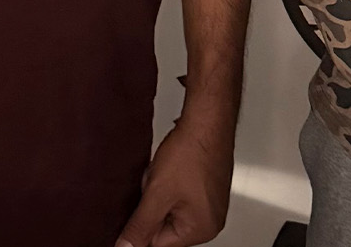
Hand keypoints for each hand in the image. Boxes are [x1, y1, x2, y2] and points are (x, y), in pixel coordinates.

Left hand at [115, 117, 233, 246]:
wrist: (207, 116)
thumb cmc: (192, 150)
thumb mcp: (157, 193)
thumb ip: (139, 227)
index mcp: (202, 228)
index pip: (158, 243)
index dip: (141, 222)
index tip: (140, 202)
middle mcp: (211, 219)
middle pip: (164, 226)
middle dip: (152, 205)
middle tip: (156, 183)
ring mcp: (211, 202)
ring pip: (168, 208)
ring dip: (159, 193)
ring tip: (164, 172)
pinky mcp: (207, 186)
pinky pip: (178, 195)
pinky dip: (168, 184)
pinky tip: (170, 168)